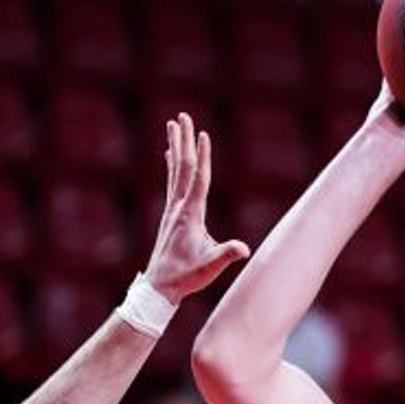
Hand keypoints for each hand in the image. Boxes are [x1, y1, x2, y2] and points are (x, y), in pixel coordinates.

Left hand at [144, 114, 249, 302]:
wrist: (160, 287)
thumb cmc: (186, 277)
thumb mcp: (209, 267)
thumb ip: (226, 255)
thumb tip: (244, 249)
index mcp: (190, 215)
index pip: (198, 179)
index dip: (202, 156)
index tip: (202, 134)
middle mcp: (178, 207)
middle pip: (182, 167)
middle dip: (183, 141)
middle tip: (182, 116)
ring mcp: (172, 209)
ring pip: (175, 171)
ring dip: (176, 146)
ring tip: (174, 125)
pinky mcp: (171, 214)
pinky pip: (172, 182)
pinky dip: (172, 165)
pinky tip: (169, 154)